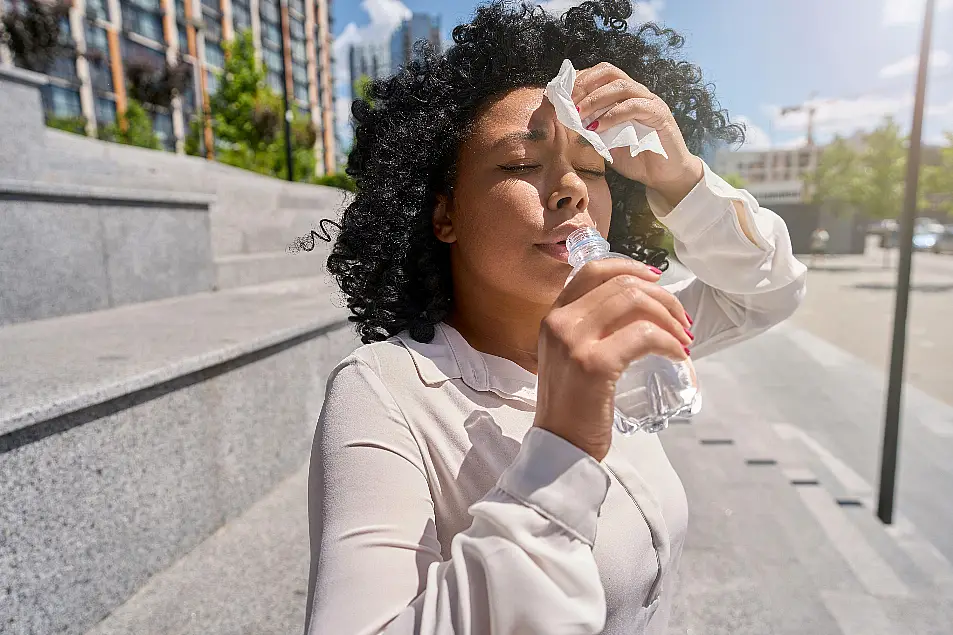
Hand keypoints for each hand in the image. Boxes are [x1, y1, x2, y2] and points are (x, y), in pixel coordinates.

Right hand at [534, 258, 692, 460]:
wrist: (560, 447)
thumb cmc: (573, 407)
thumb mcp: (570, 357)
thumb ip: (590, 330)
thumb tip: (640, 310)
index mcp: (553, 316)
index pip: (593, 270)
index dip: (630, 267)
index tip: (657, 280)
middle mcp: (559, 322)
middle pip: (621, 284)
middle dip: (663, 297)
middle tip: (682, 321)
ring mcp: (574, 341)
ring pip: (635, 301)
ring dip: (670, 317)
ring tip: (684, 339)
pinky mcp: (594, 364)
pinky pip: (644, 335)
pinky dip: (669, 341)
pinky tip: (678, 355)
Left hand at [572, 62, 704, 206]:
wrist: (665, 176)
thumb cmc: (636, 158)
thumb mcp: (607, 142)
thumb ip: (592, 129)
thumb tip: (568, 121)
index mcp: (624, 96)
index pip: (600, 74)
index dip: (580, 80)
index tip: (561, 94)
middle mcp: (638, 93)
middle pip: (610, 72)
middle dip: (585, 84)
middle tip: (568, 102)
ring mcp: (650, 102)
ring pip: (621, 86)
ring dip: (596, 99)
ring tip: (579, 114)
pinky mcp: (659, 115)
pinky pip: (634, 107)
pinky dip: (613, 115)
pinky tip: (597, 128)